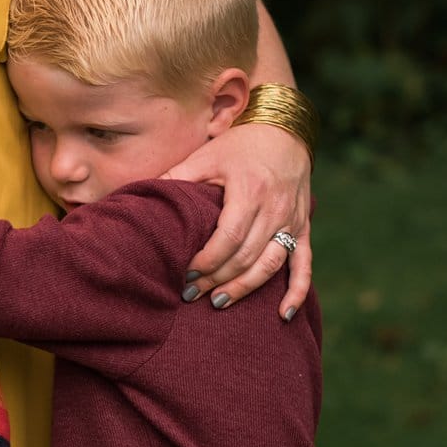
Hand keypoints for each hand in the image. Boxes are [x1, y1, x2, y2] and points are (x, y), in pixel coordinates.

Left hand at [162, 123, 312, 319]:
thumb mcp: (207, 155)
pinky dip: (297, 292)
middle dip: (217, 279)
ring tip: (218, 302)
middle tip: (191, 294)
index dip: (208, 260)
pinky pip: (304, 264)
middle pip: (246, 256)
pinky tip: (283, 315)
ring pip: (271, 265)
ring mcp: (292, 221)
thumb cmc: (239, 145)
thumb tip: (143, 197)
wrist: (285, 131)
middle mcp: (275, 209)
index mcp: (250, 191)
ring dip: (245, 288)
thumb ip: (177, 177)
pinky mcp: (303, 228)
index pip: (229, 237)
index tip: (186, 272)